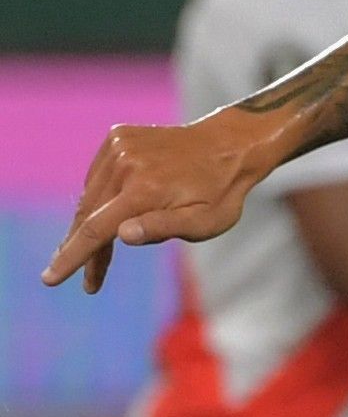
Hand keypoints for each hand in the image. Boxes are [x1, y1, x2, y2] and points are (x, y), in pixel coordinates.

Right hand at [43, 114, 277, 291]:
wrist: (230, 146)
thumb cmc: (221, 193)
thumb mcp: (205, 222)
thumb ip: (163, 228)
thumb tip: (121, 235)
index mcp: (146, 189)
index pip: (96, 230)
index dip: (72, 257)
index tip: (49, 279)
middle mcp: (127, 163)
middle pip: (89, 216)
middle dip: (83, 250)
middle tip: (89, 280)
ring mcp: (120, 146)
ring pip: (91, 196)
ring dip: (91, 225)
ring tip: (104, 252)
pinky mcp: (118, 136)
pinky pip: (98, 176)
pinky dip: (101, 197)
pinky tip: (117, 208)